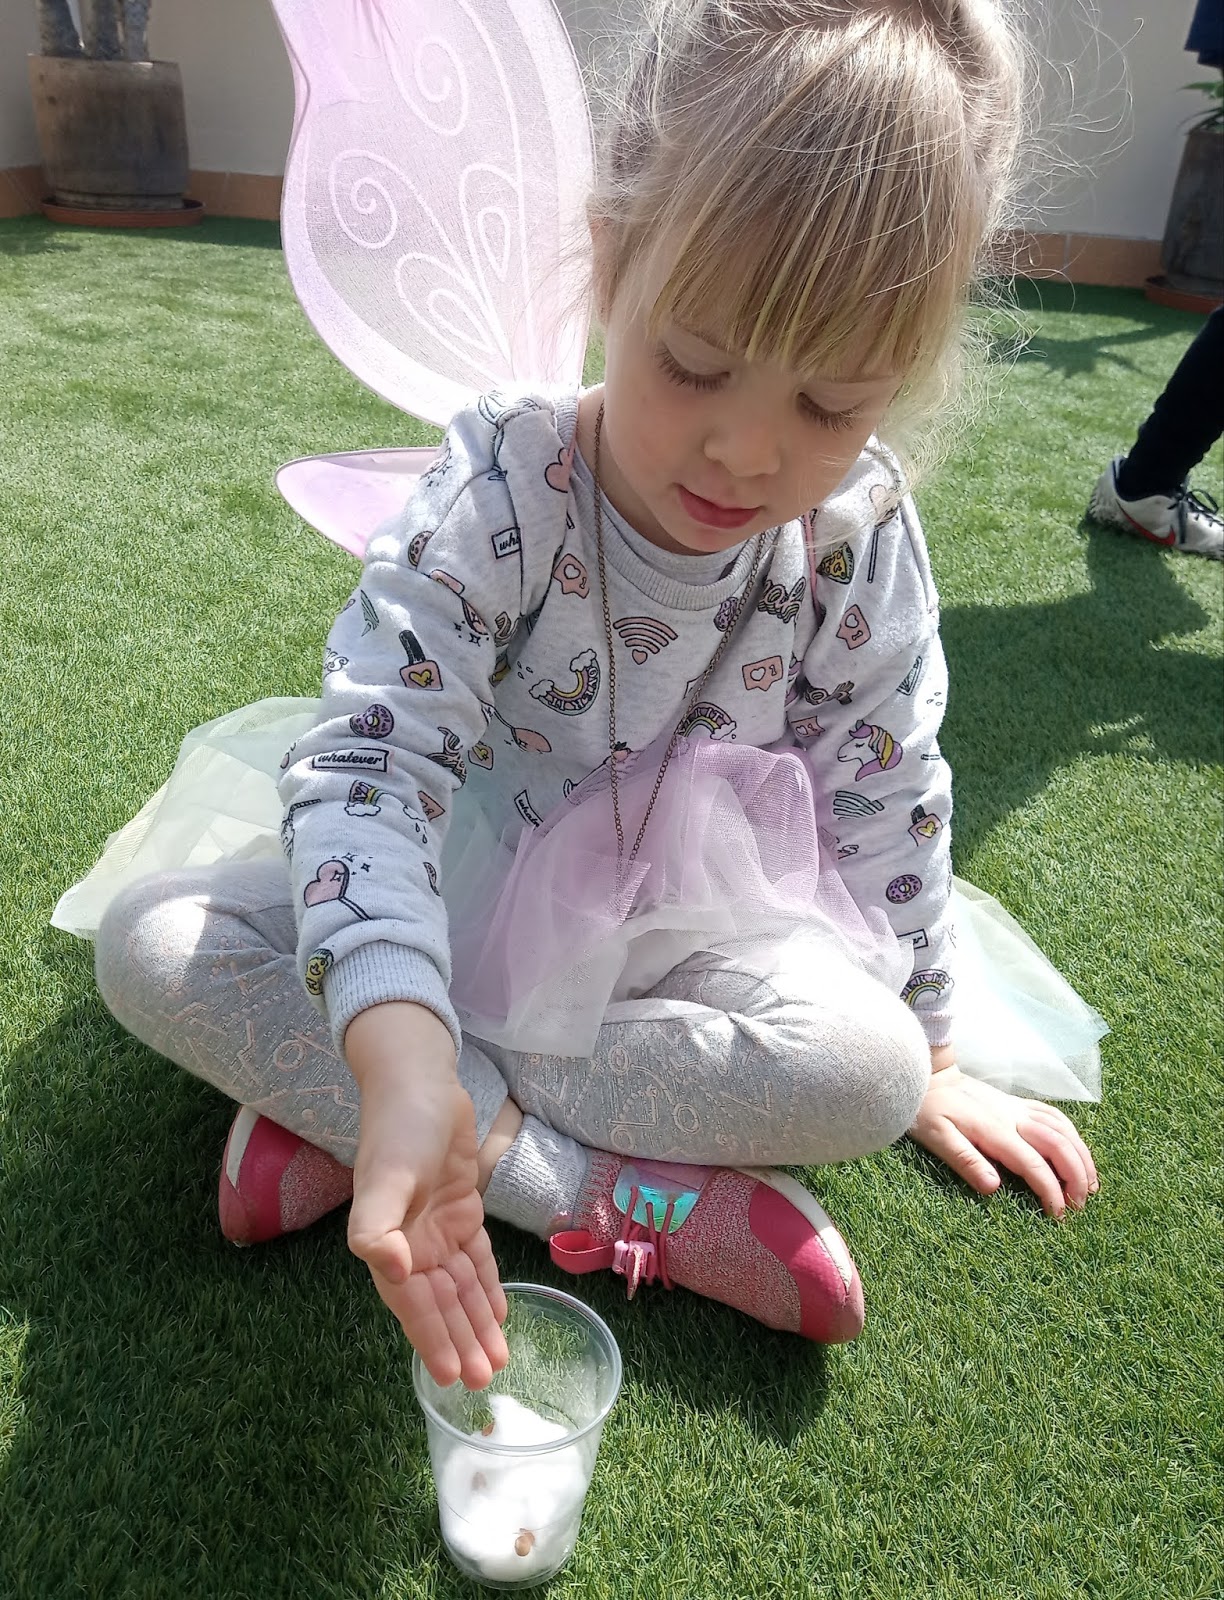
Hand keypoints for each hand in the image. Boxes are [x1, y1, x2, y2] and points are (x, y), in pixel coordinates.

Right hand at [346, 1003, 508, 1388]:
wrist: (421, 1083)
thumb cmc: (400, 1128)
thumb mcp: (385, 1177)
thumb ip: (375, 1227)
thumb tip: (390, 1271)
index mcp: (387, 1242)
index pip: (412, 1302)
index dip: (432, 1338)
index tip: (451, 1374)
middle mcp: (411, 1243)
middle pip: (440, 1303)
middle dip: (461, 1341)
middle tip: (486, 1381)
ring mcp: (436, 1228)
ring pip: (461, 1287)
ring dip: (478, 1322)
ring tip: (499, 1360)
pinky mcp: (459, 1211)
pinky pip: (476, 1259)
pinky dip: (487, 1286)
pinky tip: (500, 1314)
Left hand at [908, 1062, 1098, 1218]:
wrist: (928, 1077)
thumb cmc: (927, 1110)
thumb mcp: (937, 1138)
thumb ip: (966, 1161)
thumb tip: (994, 1187)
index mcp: (996, 1131)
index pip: (1034, 1165)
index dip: (1051, 1192)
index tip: (1060, 1215)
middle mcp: (1014, 1118)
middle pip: (1060, 1146)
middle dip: (1077, 1177)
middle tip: (1080, 1205)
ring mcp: (1018, 1108)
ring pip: (1064, 1129)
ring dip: (1082, 1156)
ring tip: (1090, 1184)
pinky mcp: (1016, 1103)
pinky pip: (1054, 1116)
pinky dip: (1072, 1134)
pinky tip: (1076, 1149)